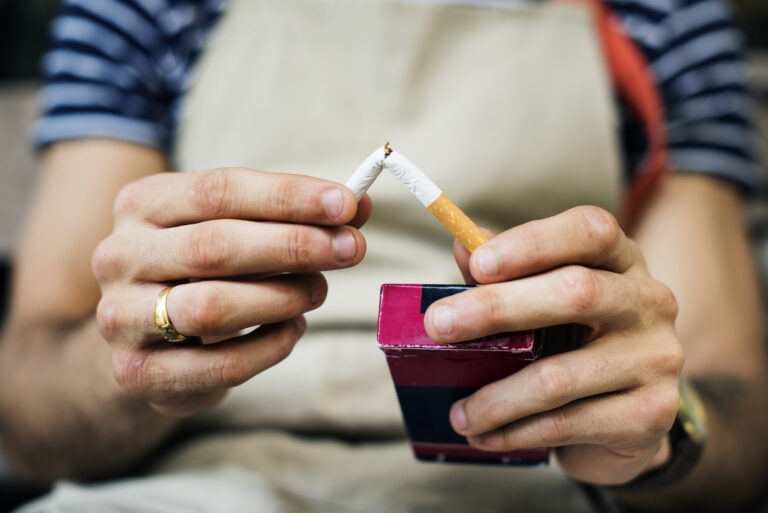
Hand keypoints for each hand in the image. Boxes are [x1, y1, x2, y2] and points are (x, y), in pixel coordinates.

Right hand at [92, 168, 369, 416]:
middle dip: (295, 245)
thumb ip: (293, 217)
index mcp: (143, 204)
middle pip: (216, 245)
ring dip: (283, 297)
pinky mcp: (138, 372)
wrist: (145, 340)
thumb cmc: (202, 272)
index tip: (347, 204)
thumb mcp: (237, 229)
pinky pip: (221, 364)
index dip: (289, 196)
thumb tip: (360, 206)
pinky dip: (271, 346)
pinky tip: (292, 329)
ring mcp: (121, 316)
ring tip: (317, 291)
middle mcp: (120, 254)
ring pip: (213, 306)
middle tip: (350, 249)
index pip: (220, 190)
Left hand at [423, 206, 682, 484]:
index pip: (592, 230)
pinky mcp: (652, 412)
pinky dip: (515, 431)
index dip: (534, 242)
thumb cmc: (574, 344)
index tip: (477, 265)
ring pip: (561, 375)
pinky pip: (567, 422)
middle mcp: (649, 302)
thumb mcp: (544, 301)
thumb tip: (460, 245)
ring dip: (496, 397)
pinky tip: (486, 435)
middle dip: (496, 308)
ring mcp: (655, 357)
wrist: (629, 420)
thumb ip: (505, 274)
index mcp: (622, 261)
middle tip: (438, 326)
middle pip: (576, 292)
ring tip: (458, 413)